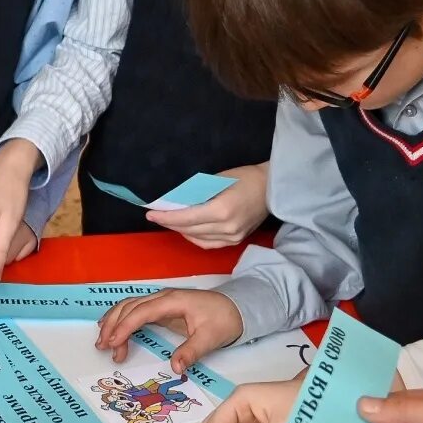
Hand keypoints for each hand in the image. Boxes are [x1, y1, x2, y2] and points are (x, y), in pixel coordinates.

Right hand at [95, 287, 243, 366]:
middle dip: (113, 325)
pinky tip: (111, 328)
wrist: (237, 308)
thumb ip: (191, 352)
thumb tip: (174, 367)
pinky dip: (120, 318)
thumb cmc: (224, 320)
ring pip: (129, 306)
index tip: (113, 343)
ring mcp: (161, 301)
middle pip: (129, 306)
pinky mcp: (161, 308)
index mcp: (172, 301)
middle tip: (103, 347)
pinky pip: (135, 310)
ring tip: (102, 342)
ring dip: (113, 322)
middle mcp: (162, 297)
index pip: (141, 312)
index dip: (125, 327)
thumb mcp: (211, 338)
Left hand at [143, 163, 268, 248]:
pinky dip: (194, 237)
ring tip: (168, 221)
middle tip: (156, 216)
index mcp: (221, 210)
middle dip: (169, 223)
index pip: (186, 218)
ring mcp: (232, 237)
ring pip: (197, 238)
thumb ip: (196, 193)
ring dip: (180, 230)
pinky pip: (208, 244)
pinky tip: (186, 230)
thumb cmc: (245, 178)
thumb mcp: (217, 179)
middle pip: (189, 229)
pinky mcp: (235, 241)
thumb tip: (174, 201)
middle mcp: (227, 227)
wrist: (272, 188)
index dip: (166, 217)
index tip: (150, 213)